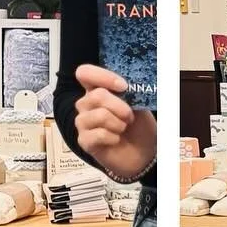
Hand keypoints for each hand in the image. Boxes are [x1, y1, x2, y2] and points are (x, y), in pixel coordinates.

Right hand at [73, 64, 155, 180]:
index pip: (85, 73)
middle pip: (96, 95)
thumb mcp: (138, 105)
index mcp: (97, 90)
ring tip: (123, 129)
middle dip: (120, 107)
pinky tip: (116, 140)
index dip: (102, 76)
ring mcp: (83, 123)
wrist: (143, 154)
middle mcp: (86, 105)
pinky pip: (98, 134)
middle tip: (130, 117)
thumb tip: (124, 86)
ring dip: (118, 123)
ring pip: (99, 115)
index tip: (123, 86)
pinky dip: (114, 137)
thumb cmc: (139, 127)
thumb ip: (129, 93)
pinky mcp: (84, 141)